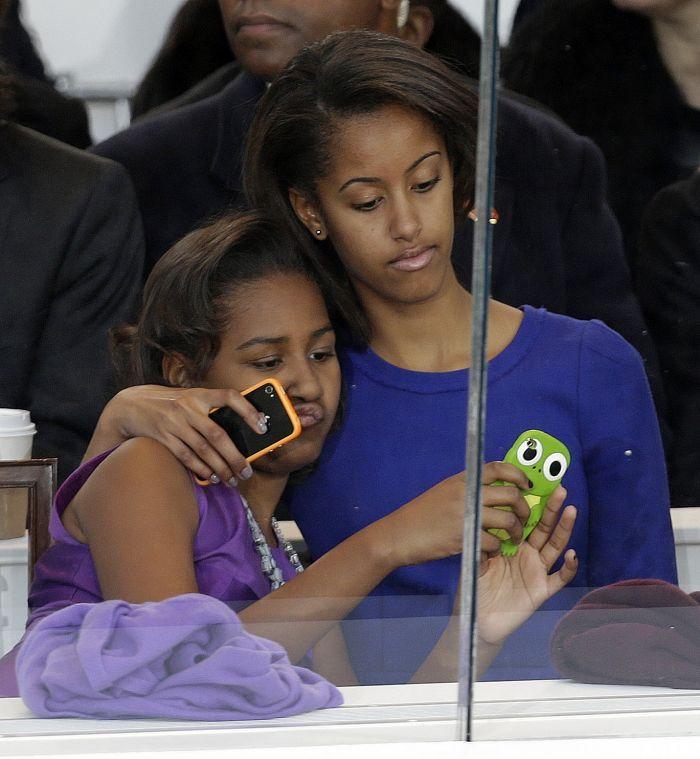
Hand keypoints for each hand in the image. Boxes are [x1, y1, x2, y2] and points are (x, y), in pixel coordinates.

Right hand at [101, 385, 266, 483]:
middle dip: (235, 457)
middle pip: (218, 435)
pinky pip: (186, 457)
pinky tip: (211, 477)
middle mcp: (188, 407)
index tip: (262, 427)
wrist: (131, 404)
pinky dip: (201, 469)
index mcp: (199, 394)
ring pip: (203, 450)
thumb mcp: (190, 398)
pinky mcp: (163, 437)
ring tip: (232, 480)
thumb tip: (240, 431)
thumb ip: (211, 409)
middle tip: (247, 472)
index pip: (230, 397)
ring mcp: (174, 423)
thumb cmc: (170, 403)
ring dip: (220, 468)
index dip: (248, 410)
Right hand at [381, 463, 530, 567]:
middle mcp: (467, 493)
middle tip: (523, 518)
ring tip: (513, 538)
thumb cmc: (421, 515)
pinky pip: (494, 541)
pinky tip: (492, 550)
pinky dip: (497, 548)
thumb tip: (495, 492)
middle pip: (511, 494)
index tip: (527, 485)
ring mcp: (467, 514)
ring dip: (516, 531)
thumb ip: (468, 489)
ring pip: (508, 519)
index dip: (518, 475)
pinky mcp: (465, 536)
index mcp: (463, 480)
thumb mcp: (445, 492)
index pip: (498, 468)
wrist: (399, 534)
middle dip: (524, 508)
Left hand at [476, 486, 577, 647]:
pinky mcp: (542, 589)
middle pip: (544, 528)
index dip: (532, 504)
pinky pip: (559, 577)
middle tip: (560, 490)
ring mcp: (537, 571)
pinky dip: (567, 566)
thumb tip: (481, 517)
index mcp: (512, 544)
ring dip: (564, 529)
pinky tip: (571, 554)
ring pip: (555, 546)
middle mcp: (528, 554)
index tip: (536, 485)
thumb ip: (481, 542)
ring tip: (571, 510)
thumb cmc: (476, 587)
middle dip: (552, 509)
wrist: (478, 618)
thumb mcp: (475, 560)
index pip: (525, 520)